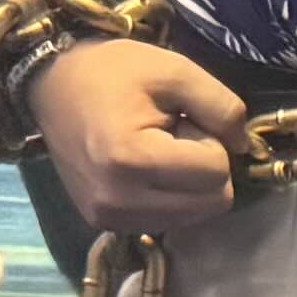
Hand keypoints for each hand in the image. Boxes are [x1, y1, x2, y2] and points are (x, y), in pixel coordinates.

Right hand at [33, 36, 251, 232]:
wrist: (53, 84)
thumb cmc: (114, 72)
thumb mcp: (176, 71)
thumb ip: (223, 106)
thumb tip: (243, 147)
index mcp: (132, 159)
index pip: (217, 173)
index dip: (210, 140)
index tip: (180, 119)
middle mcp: (118, 200)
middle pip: (213, 203)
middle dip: (204, 167)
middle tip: (171, 136)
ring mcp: (108, 218)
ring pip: (194, 217)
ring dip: (188, 185)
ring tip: (155, 150)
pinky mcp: (104, 224)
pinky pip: (169, 222)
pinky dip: (170, 197)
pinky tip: (144, 169)